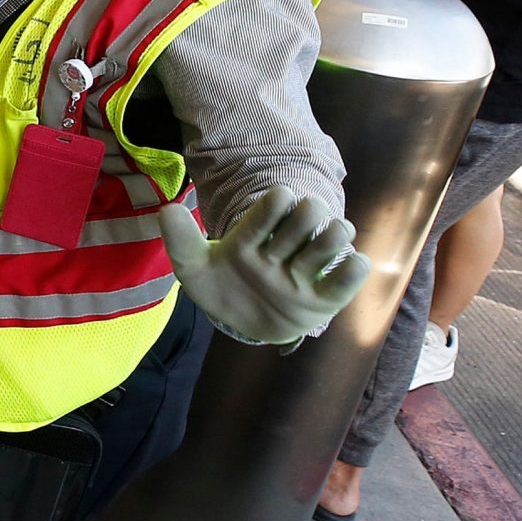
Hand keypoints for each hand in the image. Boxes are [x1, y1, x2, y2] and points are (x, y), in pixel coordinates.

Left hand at [159, 187, 370, 345]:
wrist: (242, 322)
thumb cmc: (223, 288)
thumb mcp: (195, 269)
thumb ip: (181, 241)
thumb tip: (167, 209)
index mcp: (255, 236)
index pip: (274, 206)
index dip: (278, 200)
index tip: (279, 198)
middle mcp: (285, 248)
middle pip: (308, 216)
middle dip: (306, 214)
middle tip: (293, 231)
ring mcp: (305, 272)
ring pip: (333, 240)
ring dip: (333, 234)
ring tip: (322, 242)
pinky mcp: (323, 299)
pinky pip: (346, 282)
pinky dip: (354, 269)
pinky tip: (353, 263)